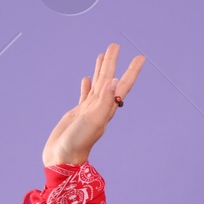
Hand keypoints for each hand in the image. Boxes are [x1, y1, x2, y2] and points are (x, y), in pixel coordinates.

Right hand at [42, 42, 144, 165]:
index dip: (132, 71)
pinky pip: (85, 95)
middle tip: (116, 45)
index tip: (140, 57)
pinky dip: (87, 86)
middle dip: (114, 63)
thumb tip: (114, 81)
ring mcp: (89, 110)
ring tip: (104, 55)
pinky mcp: (77, 113)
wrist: (63, 158)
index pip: (122, 85)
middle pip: (109, 79)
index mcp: (107, 108)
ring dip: (101, 70)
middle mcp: (101, 107)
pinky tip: (87, 79)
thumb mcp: (93, 120)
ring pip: (97, 85)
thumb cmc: (78, 142)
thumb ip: (104, 101)